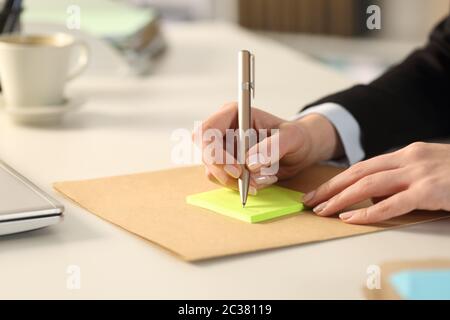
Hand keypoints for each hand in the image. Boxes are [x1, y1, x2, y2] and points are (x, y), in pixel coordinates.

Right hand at [192, 102, 342, 192]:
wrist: (300, 151)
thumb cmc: (296, 137)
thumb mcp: (291, 137)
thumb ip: (273, 147)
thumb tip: (250, 163)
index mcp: (234, 113)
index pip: (208, 130)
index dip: (215, 151)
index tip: (236, 169)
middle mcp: (224, 129)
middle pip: (206, 152)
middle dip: (224, 171)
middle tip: (247, 182)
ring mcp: (224, 148)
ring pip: (213, 169)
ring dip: (235, 181)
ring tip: (264, 180)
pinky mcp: (227, 164)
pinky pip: (223, 180)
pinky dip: (240, 186)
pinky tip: (260, 181)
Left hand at [304, 142, 449, 223]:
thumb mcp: (428, 167)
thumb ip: (402, 175)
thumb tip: (374, 190)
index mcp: (406, 153)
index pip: (362, 166)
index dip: (337, 179)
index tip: (319, 190)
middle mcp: (408, 158)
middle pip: (358, 173)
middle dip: (330, 187)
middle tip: (310, 200)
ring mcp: (419, 173)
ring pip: (368, 185)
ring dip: (341, 198)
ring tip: (323, 210)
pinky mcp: (430, 191)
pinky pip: (392, 204)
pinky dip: (368, 211)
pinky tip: (351, 218)